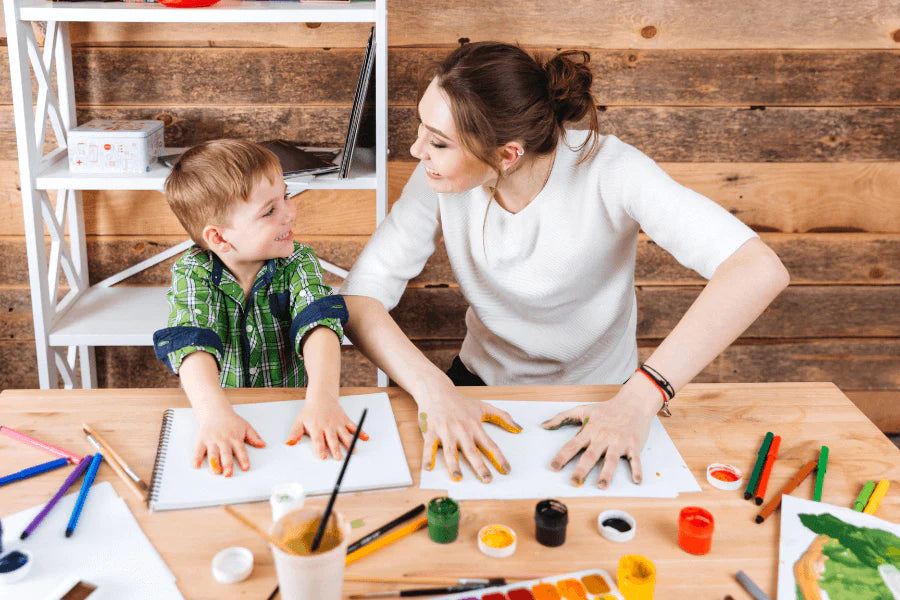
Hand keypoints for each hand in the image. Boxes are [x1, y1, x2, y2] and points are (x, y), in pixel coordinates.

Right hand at [193, 408, 265, 476]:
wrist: (216, 411)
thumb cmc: (231, 421)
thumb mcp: (246, 426)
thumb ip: (254, 437)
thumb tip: (263, 445)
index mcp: (235, 438)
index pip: (241, 450)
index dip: (243, 459)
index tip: (246, 467)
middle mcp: (223, 440)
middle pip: (226, 454)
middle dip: (227, 464)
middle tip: (228, 474)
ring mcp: (212, 440)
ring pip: (213, 453)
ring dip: (214, 463)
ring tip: (216, 472)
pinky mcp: (202, 440)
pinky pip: (198, 450)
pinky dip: (197, 458)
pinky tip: (196, 465)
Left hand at [286, 396, 368, 459]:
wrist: (321, 397)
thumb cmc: (310, 411)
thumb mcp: (299, 422)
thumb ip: (295, 434)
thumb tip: (289, 443)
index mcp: (317, 427)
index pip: (318, 440)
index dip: (320, 449)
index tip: (323, 457)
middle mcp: (328, 426)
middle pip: (333, 439)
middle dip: (336, 449)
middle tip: (339, 458)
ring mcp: (338, 423)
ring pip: (344, 434)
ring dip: (349, 443)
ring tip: (353, 452)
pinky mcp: (344, 420)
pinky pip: (353, 426)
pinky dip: (360, 432)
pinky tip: (365, 438)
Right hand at [418, 387, 521, 482]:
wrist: (437, 390)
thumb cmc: (460, 401)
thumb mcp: (483, 406)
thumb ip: (502, 417)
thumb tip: (519, 429)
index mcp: (474, 426)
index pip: (489, 445)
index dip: (499, 458)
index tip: (506, 470)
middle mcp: (461, 430)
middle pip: (471, 451)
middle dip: (480, 466)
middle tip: (487, 480)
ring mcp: (445, 431)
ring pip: (450, 451)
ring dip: (454, 465)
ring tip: (458, 478)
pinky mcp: (431, 431)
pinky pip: (429, 446)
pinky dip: (428, 457)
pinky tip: (428, 467)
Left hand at [543, 387, 658, 487]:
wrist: (633, 402)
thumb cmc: (607, 409)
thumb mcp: (583, 410)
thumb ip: (562, 418)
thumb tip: (544, 425)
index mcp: (590, 431)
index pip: (572, 445)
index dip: (562, 457)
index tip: (553, 468)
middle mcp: (603, 437)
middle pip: (590, 455)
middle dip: (581, 469)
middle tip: (574, 482)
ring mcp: (619, 441)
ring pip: (611, 459)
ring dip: (607, 473)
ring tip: (601, 486)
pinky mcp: (634, 444)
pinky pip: (635, 459)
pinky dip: (637, 470)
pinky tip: (636, 481)